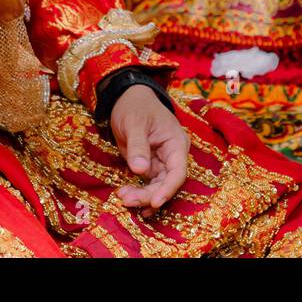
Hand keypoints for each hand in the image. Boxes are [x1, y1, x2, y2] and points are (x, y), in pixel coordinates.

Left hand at [111, 85, 189, 215]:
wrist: (127, 99)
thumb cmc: (134, 106)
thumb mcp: (134, 123)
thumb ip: (138, 146)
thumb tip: (140, 170)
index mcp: (176, 143)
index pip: (178, 172)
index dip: (168, 189)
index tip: (154, 202)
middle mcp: (173, 155)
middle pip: (167, 182)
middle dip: (149, 195)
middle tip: (126, 200)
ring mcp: (162, 161)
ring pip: (157, 186)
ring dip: (142, 196)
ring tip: (123, 198)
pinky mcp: (151, 165)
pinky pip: (149, 184)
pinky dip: (140, 192)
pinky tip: (129, 199)